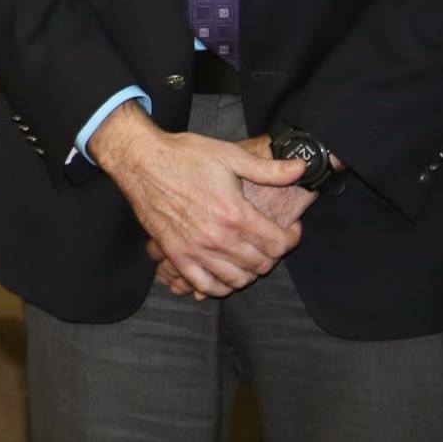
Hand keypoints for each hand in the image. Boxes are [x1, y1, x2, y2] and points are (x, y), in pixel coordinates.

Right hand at [152, 139, 329, 297]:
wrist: (141, 161)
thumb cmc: (184, 155)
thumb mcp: (229, 155)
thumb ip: (268, 169)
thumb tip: (301, 169)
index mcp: (235, 213)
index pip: (278, 244)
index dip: (291, 238)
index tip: (290, 229)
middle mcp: (218, 238)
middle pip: (260, 265)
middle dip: (272, 255)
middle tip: (269, 240)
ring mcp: (195, 250)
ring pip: (236, 279)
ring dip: (249, 272)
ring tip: (249, 256)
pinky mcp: (176, 254)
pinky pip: (204, 285)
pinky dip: (220, 286)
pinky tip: (225, 274)